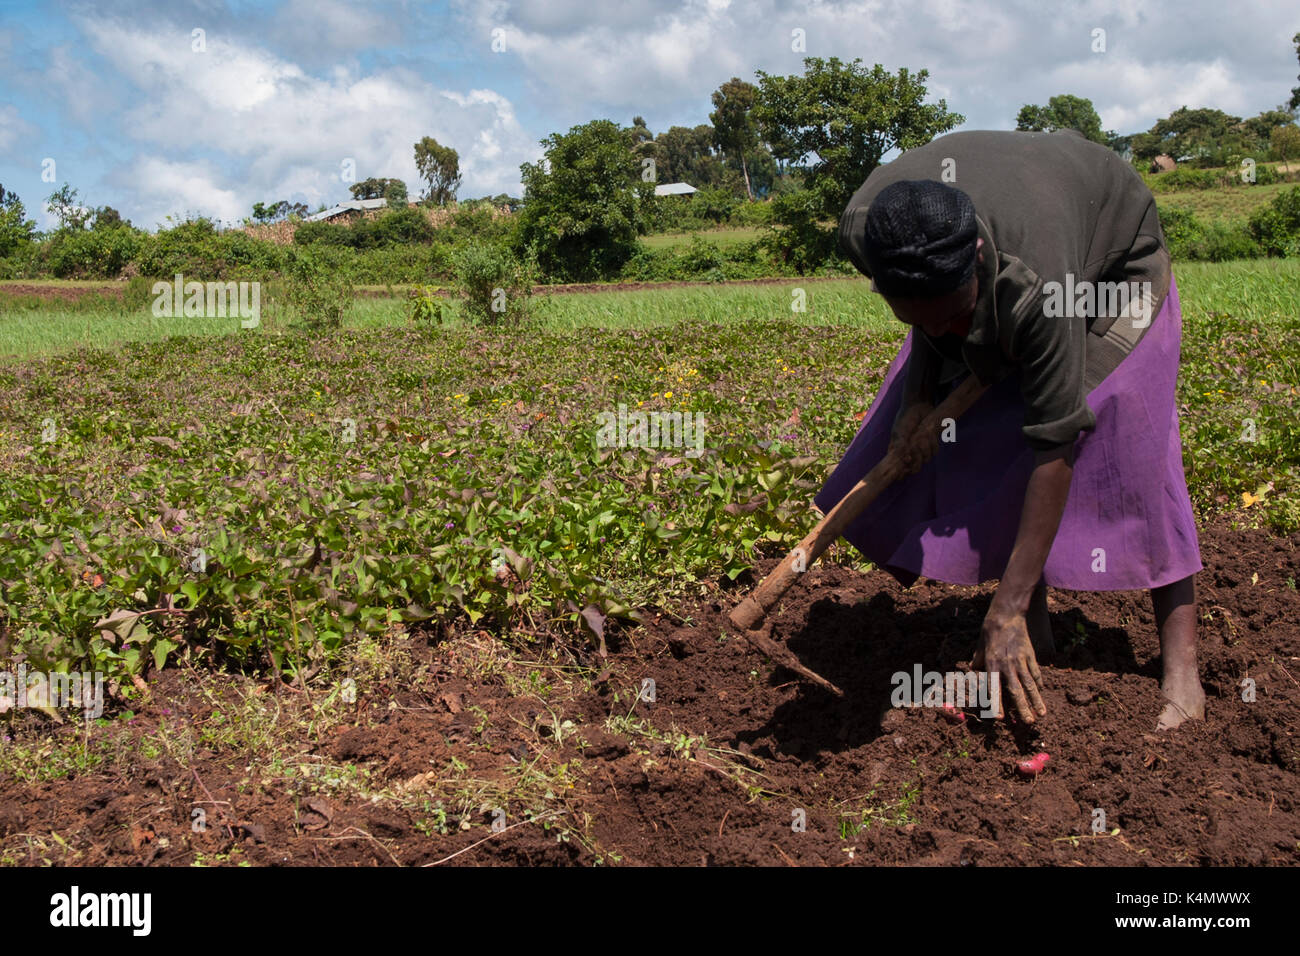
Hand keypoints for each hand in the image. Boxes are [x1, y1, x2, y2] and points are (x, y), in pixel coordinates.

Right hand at [889, 400, 937, 475]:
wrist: (919, 406)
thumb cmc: (905, 418)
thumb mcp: (899, 431)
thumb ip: (900, 445)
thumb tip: (905, 459)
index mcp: (897, 451)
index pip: (898, 470)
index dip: (902, 474)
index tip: (906, 470)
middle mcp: (909, 453)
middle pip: (915, 468)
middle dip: (917, 460)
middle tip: (917, 449)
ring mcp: (920, 449)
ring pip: (926, 459)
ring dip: (926, 447)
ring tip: (922, 434)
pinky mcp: (930, 443)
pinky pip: (934, 451)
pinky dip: (933, 443)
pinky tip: (929, 433)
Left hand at [973, 607, 1046, 723]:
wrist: (1006, 614)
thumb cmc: (990, 630)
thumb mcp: (979, 646)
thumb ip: (978, 661)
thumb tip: (973, 671)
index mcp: (992, 664)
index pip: (994, 688)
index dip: (997, 703)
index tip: (1000, 717)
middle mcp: (1007, 664)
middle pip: (1016, 690)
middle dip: (1023, 708)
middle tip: (1028, 723)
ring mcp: (1021, 660)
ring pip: (1030, 684)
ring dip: (1037, 700)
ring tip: (1042, 714)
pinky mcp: (1030, 655)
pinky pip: (1035, 672)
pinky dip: (1039, 683)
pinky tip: (1041, 693)